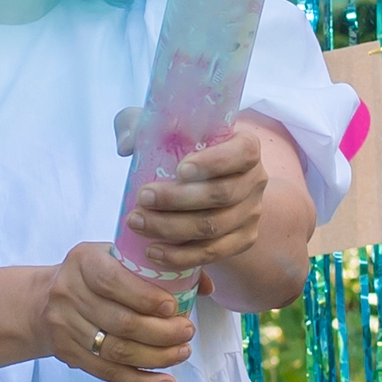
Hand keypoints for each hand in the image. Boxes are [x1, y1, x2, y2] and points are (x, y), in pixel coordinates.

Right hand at [41, 241, 201, 381]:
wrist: (41, 301)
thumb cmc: (93, 275)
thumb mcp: (115, 257)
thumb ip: (158, 267)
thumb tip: (205, 287)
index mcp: (84, 262)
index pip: (114, 282)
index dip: (146, 298)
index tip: (174, 308)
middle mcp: (68, 293)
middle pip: (120, 322)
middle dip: (161, 332)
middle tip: (188, 333)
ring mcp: (65, 327)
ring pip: (117, 351)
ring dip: (156, 357)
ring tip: (182, 353)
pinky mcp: (68, 354)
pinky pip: (108, 373)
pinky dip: (141, 381)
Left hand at [109, 109, 271, 290]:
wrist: (200, 184)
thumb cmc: (179, 149)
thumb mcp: (159, 128)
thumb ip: (137, 124)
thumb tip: (126, 145)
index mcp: (246, 146)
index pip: (242, 153)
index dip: (214, 162)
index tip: (179, 169)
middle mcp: (256, 179)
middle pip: (222, 195)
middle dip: (177, 199)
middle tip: (142, 197)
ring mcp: (251, 213)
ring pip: (213, 227)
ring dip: (171, 228)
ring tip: (137, 223)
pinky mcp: (242, 240)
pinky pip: (212, 253)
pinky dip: (180, 256)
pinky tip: (153, 251)